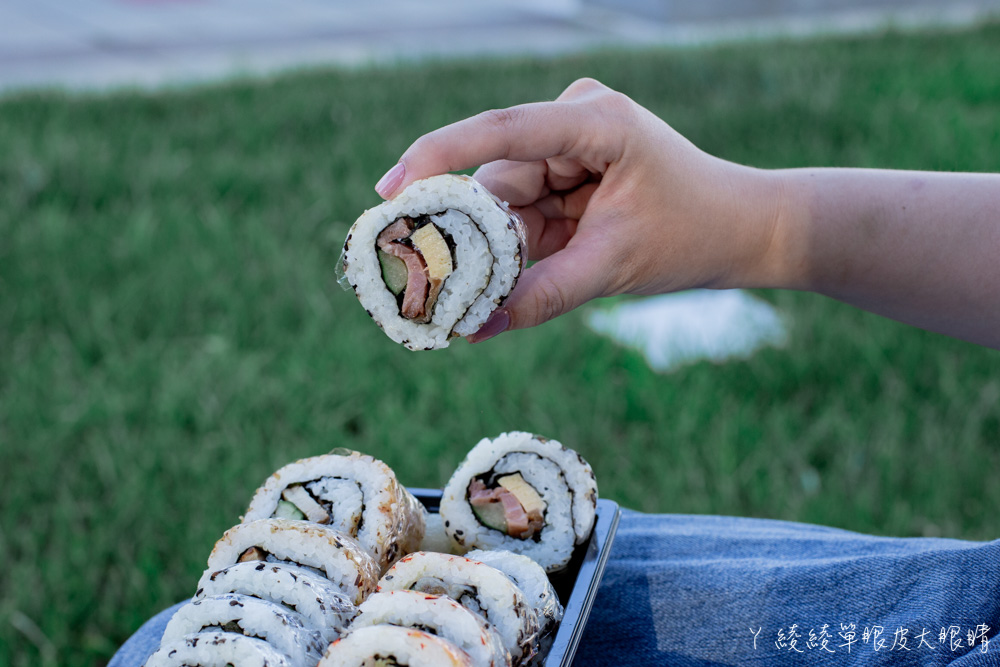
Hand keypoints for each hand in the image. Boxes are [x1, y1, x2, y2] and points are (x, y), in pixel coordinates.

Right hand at [374, 78, 783, 341]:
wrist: (742, 231)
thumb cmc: (692, 235)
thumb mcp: (613, 266)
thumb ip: (542, 295)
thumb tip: (474, 330)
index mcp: (596, 122)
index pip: (505, 132)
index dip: (441, 156)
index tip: (391, 190)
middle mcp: (576, 120)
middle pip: (500, 180)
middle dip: (484, 237)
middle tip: (452, 289)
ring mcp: (571, 143)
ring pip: (507, 202)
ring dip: (513, 248)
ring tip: (540, 283)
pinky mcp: (568, 169)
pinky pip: (524, 210)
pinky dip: (525, 246)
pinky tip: (541, 266)